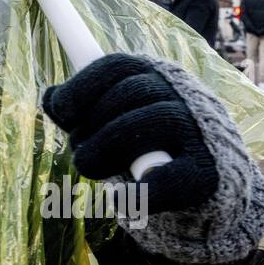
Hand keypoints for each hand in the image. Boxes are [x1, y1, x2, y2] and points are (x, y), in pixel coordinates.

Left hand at [41, 54, 217, 214]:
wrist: (213, 190)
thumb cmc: (151, 147)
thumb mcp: (117, 119)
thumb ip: (86, 109)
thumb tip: (51, 97)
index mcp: (158, 75)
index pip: (116, 65)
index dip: (81, 87)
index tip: (59, 109)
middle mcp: (183, 95)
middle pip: (128, 94)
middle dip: (91, 125)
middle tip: (78, 151)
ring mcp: (200, 132)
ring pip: (147, 125)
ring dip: (105, 151)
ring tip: (89, 168)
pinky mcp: (209, 174)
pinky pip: (169, 180)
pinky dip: (138, 193)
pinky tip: (120, 199)